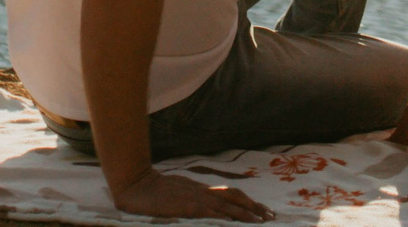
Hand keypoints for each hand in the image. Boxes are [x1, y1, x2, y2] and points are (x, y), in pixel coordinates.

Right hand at [111, 168, 274, 220]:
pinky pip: (211, 213)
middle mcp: (201, 192)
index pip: (230, 194)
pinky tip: (235, 221)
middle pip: (234, 198)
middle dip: (254, 208)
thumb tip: (207, 207)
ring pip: (227, 205)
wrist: (136, 185)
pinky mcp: (187, 207)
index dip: (248, 202)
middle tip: (271, 216)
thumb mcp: (176, 193)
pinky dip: (225, 217)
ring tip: (261, 221)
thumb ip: (192, 198)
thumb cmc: (153, 191)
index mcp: (200, 190)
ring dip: (246, 214)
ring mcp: (195, 199)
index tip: (262, 210)